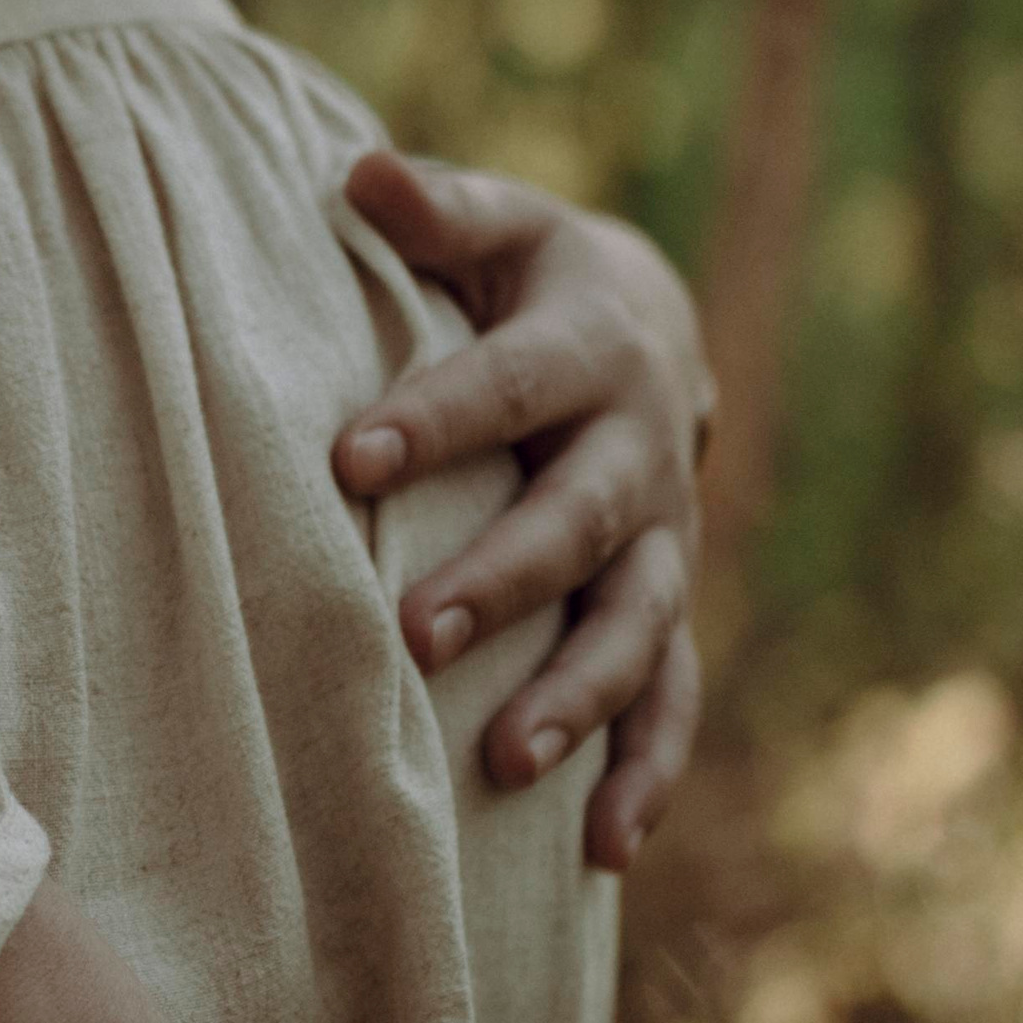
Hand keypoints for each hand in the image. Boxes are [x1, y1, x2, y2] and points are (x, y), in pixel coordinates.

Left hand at [331, 151, 711, 875]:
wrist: (649, 327)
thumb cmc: (529, 278)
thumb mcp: (497, 227)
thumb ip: (434, 209)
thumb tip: (358, 171)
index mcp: (594, 345)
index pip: (510, 385)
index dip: (437, 420)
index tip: (350, 461)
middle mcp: (643, 449)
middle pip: (578, 519)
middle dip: (504, 577)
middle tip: (415, 631)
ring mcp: (665, 541)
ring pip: (636, 624)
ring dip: (579, 695)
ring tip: (508, 761)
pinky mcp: (666, 610)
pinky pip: (672, 698)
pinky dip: (647, 772)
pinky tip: (601, 852)